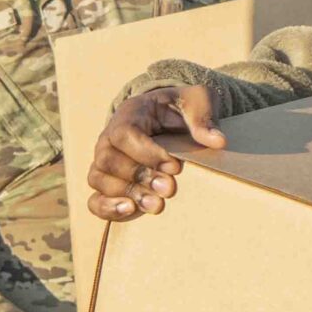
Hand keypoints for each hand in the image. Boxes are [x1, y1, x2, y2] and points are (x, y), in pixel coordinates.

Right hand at [85, 86, 225, 222]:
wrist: (171, 116)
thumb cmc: (182, 107)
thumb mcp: (198, 101)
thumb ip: (204, 118)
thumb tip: (218, 142)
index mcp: (130, 113)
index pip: (124, 134)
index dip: (147, 153)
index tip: (175, 166)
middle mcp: (109, 137)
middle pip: (108, 160)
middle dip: (139, 176)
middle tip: (168, 189)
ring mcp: (105, 160)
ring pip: (98, 179)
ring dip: (127, 193)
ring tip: (156, 204)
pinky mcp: (107, 181)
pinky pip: (94, 198)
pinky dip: (106, 208)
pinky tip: (130, 210)